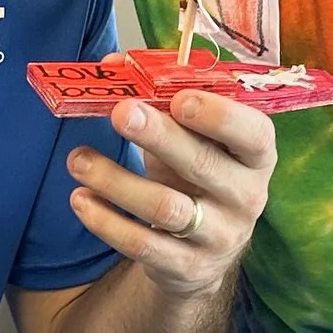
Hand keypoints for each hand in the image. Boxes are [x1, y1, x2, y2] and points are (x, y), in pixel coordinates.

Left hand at [64, 89, 276, 296]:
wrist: (201, 257)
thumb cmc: (195, 179)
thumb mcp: (190, 141)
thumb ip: (160, 101)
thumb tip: (113, 64)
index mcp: (255, 157)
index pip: (254, 134)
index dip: (220, 115)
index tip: (179, 98)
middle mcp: (246, 197)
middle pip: (203, 164)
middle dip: (159, 136)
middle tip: (120, 113)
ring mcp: (219, 236)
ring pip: (166, 207)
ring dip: (117, 181)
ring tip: (78, 160)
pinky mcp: (187, 267)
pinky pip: (143, 244)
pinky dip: (107, 222)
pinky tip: (81, 199)